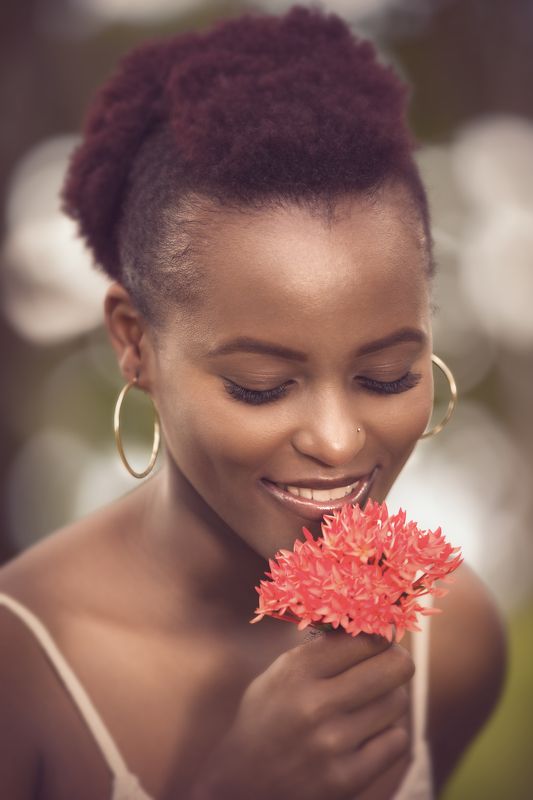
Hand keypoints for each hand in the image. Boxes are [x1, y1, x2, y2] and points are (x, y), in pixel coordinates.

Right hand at [189, 629, 413, 799]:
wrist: (244, 783)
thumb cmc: (269, 716)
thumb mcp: (282, 672)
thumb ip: (324, 649)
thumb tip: (375, 626)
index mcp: (296, 670)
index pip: (365, 639)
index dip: (380, 637)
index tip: (383, 640)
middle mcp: (314, 704)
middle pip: (395, 667)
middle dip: (396, 663)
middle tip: (392, 665)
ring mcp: (332, 744)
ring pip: (397, 702)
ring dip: (389, 700)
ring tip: (370, 704)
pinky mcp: (346, 778)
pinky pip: (397, 740)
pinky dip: (388, 734)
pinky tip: (368, 734)